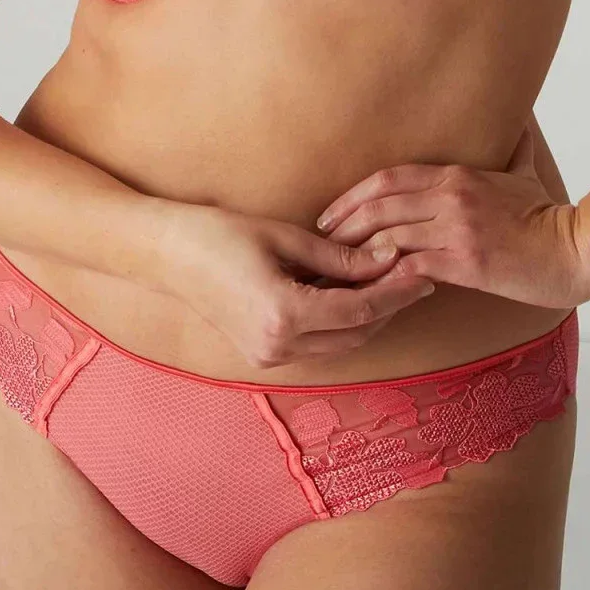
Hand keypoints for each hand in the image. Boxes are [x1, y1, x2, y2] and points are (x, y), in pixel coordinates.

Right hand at [160, 202, 437, 369]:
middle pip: (356, 332)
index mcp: (285, 315)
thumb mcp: (284, 236)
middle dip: (390, 306)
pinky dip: (341, 322)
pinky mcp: (263, 353)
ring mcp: (269, 356)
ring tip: (391, 283)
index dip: (397, 290)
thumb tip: (386, 258)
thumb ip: (338, 254)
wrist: (166, 254)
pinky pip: (318, 344)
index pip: (361, 308)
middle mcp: (279, 346)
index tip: (423, 271)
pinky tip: (353, 294)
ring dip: (368, 316)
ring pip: (340, 344)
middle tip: (415, 275)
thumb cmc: (219, 233)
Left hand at [314, 120, 589, 308]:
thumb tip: (518, 124)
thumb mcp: (524, 174)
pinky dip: (387, 277)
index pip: (389, 177)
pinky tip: (369, 288)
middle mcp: (451, 197)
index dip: (354, 194)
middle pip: (380, 204)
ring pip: (388, 235)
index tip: (330, 212)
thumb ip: (512, 148)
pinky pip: (412, 266)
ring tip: (333, 270)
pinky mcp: (465, 261)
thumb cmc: (547, 216)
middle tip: (318, 241)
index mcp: (457, 175)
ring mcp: (456, 228)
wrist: (576, 250)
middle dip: (343, 223)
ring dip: (356, 253)